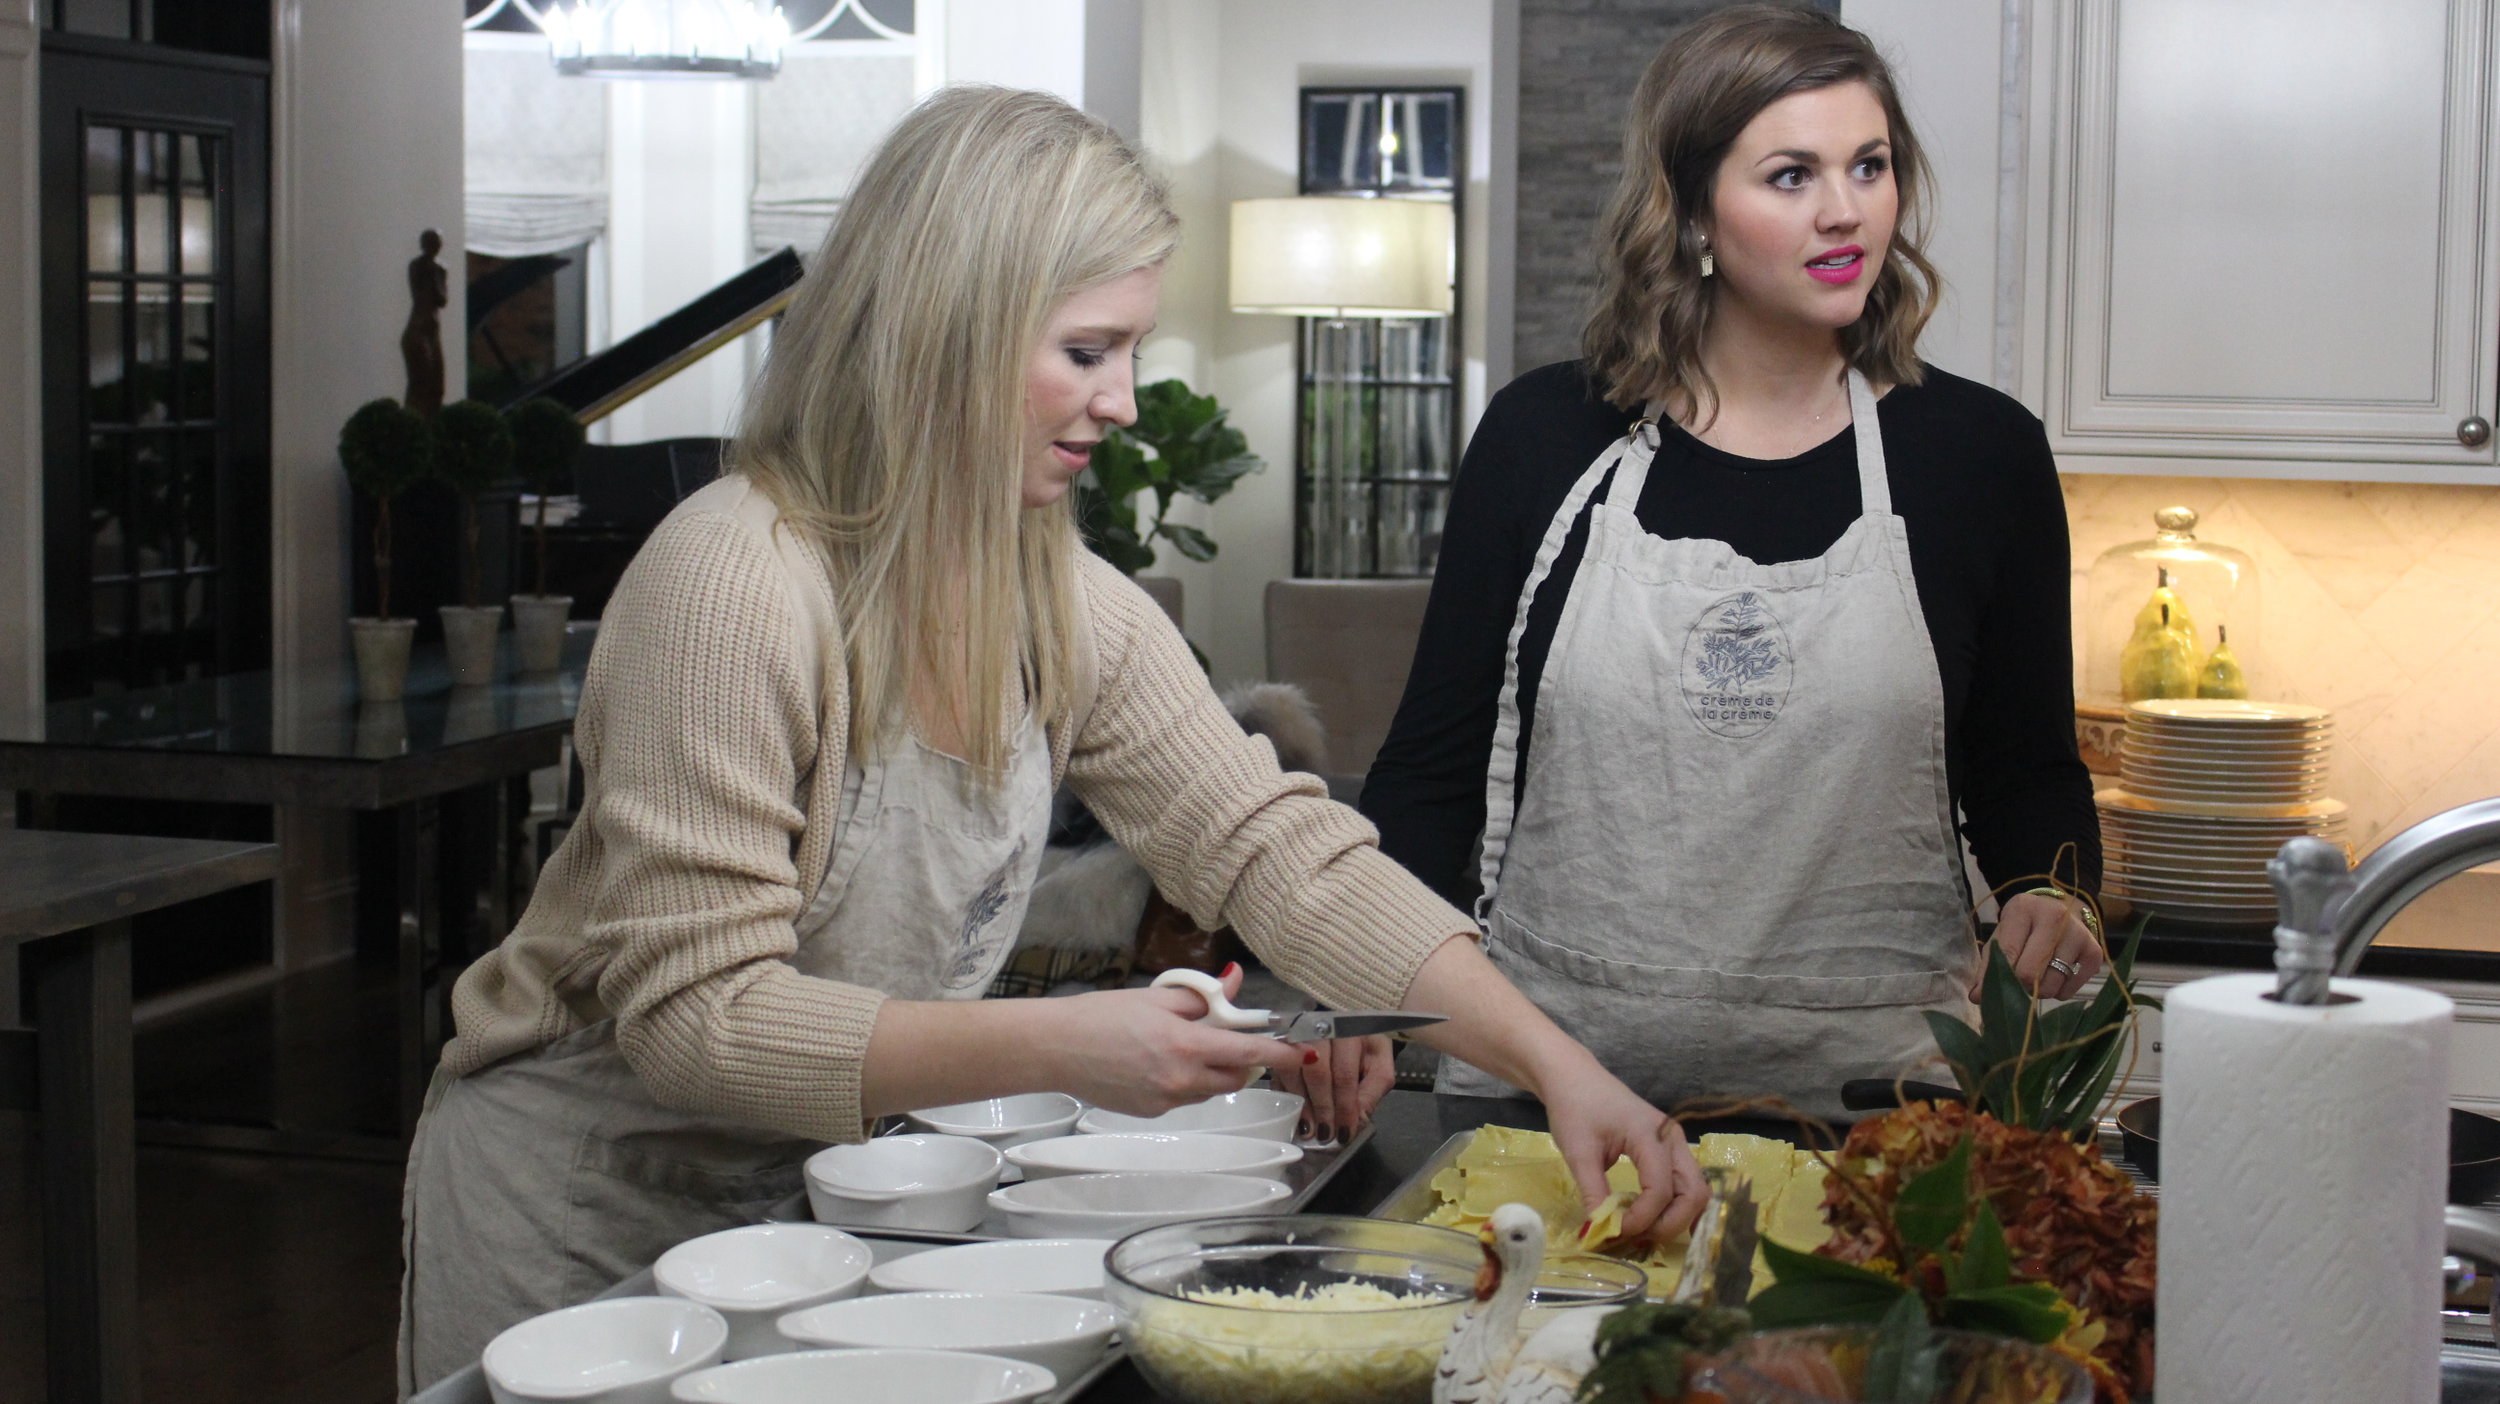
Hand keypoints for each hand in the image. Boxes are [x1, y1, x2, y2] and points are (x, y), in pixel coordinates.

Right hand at [1036, 964, 1302, 1116]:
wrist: (1057, 1048)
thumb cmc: (1101, 1016)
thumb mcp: (1157, 998)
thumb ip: (1202, 997)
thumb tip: (1234, 984)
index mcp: (1185, 1046)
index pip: (1248, 1054)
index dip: (1278, 1053)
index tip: (1299, 1051)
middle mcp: (1180, 1080)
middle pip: (1235, 1078)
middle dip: (1242, 1062)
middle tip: (1229, 1039)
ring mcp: (1165, 1101)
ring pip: (1209, 1090)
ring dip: (1212, 1072)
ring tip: (1183, 1046)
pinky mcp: (1151, 1113)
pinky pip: (1184, 1098)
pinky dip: (1186, 1082)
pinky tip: (1158, 1063)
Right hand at [1270, 1034, 1395, 1142]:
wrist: (1343, 1021)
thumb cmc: (1362, 1043)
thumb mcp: (1378, 1062)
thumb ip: (1373, 1089)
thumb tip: (1359, 1119)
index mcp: (1350, 1032)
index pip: (1345, 1074)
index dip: (1344, 1106)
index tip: (1345, 1132)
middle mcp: (1321, 1028)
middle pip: (1317, 1074)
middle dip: (1323, 1108)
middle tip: (1326, 1134)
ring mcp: (1298, 1033)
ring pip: (1294, 1072)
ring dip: (1302, 1105)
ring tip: (1309, 1130)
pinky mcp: (1281, 1043)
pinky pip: (1279, 1071)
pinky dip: (1285, 1096)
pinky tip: (1292, 1113)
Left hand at [1539, 1055, 1708, 1242]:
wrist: (1574, 1077)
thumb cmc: (1574, 1108)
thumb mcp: (1578, 1152)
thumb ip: (1593, 1193)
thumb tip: (1599, 1233)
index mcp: (1650, 1134)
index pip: (1660, 1188)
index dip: (1643, 1218)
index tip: (1616, 1232)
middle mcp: (1672, 1139)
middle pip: (1694, 1192)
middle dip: (1671, 1223)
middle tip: (1638, 1240)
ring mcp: (1674, 1143)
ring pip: (1695, 1189)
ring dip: (1677, 1217)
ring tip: (1647, 1233)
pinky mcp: (1669, 1149)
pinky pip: (1685, 1183)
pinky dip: (1676, 1206)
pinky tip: (1656, 1221)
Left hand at [1984, 890, 2104, 1000]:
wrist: (2061, 909)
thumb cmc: (2024, 926)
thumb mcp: (2002, 936)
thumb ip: (1989, 964)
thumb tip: (1977, 997)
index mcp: (2024, 909)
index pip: (2008, 954)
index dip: (1998, 977)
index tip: (1985, 994)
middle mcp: (2056, 918)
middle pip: (2031, 974)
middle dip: (2020, 985)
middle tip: (2017, 980)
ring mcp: (2079, 935)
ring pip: (2051, 986)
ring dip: (2039, 990)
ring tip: (2037, 975)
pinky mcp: (2095, 953)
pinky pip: (2069, 991)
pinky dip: (2058, 991)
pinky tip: (2055, 974)